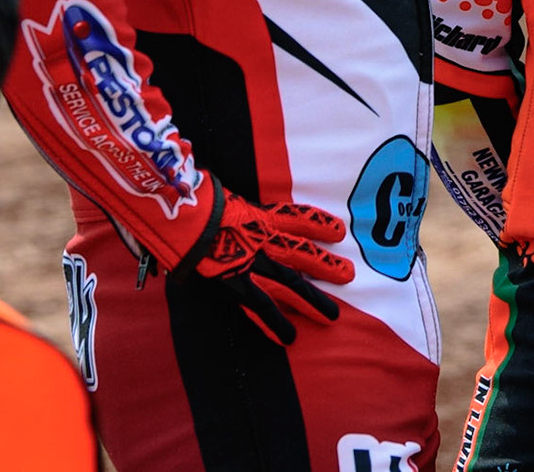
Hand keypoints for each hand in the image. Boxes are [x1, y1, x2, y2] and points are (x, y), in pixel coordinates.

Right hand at [181, 181, 355, 344]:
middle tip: (348, 275)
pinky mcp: (236, 282)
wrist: (184, 213)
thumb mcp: (220, 197)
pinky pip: (260, 305)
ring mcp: (253, 261)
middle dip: (325, 264)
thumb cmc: (195, 201)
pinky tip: (288, 337)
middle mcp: (263, 238)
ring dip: (312, 299)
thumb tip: (223, 207)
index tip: (339, 230)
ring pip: (290, 281)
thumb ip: (228, 206)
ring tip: (332, 316)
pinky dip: (274, 321)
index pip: (296, 217)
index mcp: (259, 215)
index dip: (319, 223)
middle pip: (302, 252)